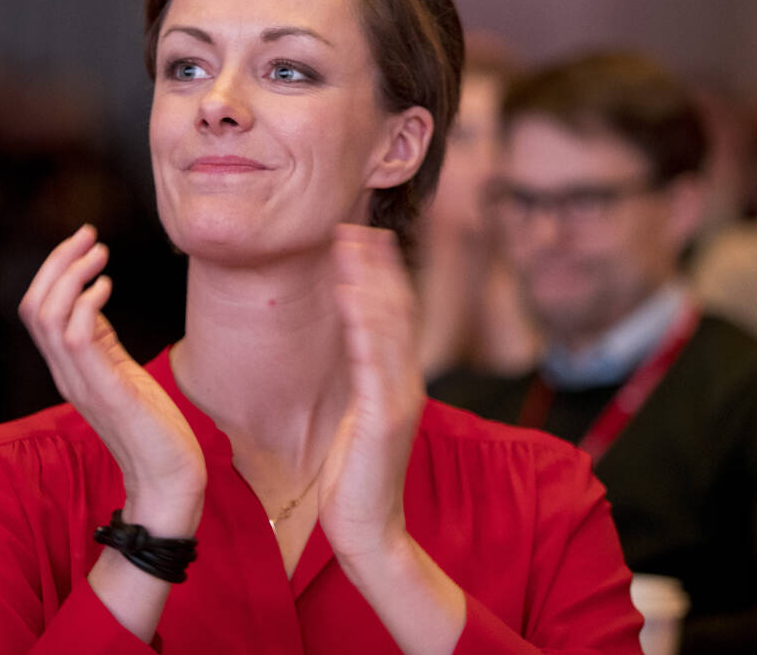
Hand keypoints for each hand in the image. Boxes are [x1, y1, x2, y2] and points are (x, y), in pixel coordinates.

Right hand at [18, 225, 204, 534]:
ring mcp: (82, 383)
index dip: (52, 270)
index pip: (37, 310)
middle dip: (57, 262)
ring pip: (48, 316)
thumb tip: (93, 296)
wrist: (168, 479)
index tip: (83, 241)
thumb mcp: (120, 372)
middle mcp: (66, 374)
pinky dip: (87, 303)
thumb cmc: (152, 427)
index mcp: (68, 369)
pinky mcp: (106, 389)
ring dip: (72, 275)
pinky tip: (107, 287)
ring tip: (100, 254)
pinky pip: (77, 337)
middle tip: (89, 236)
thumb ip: (101, 341)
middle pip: (34, 306)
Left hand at [317, 223, 425, 562]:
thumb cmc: (354, 480)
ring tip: (350, 247)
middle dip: (376, 266)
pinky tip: (350, 296)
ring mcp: (398, 398)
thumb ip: (361, 384)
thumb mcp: (358, 420)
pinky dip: (363, 324)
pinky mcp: (385, 416)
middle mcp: (405, 383)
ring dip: (368, 282)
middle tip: (355, 226)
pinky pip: (373, 360)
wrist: (369, 530)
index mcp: (398, 382)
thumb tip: (351, 350)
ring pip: (388, 326)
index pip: (396, 316)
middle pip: (397, 310)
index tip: (363, 238)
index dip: (382, 275)